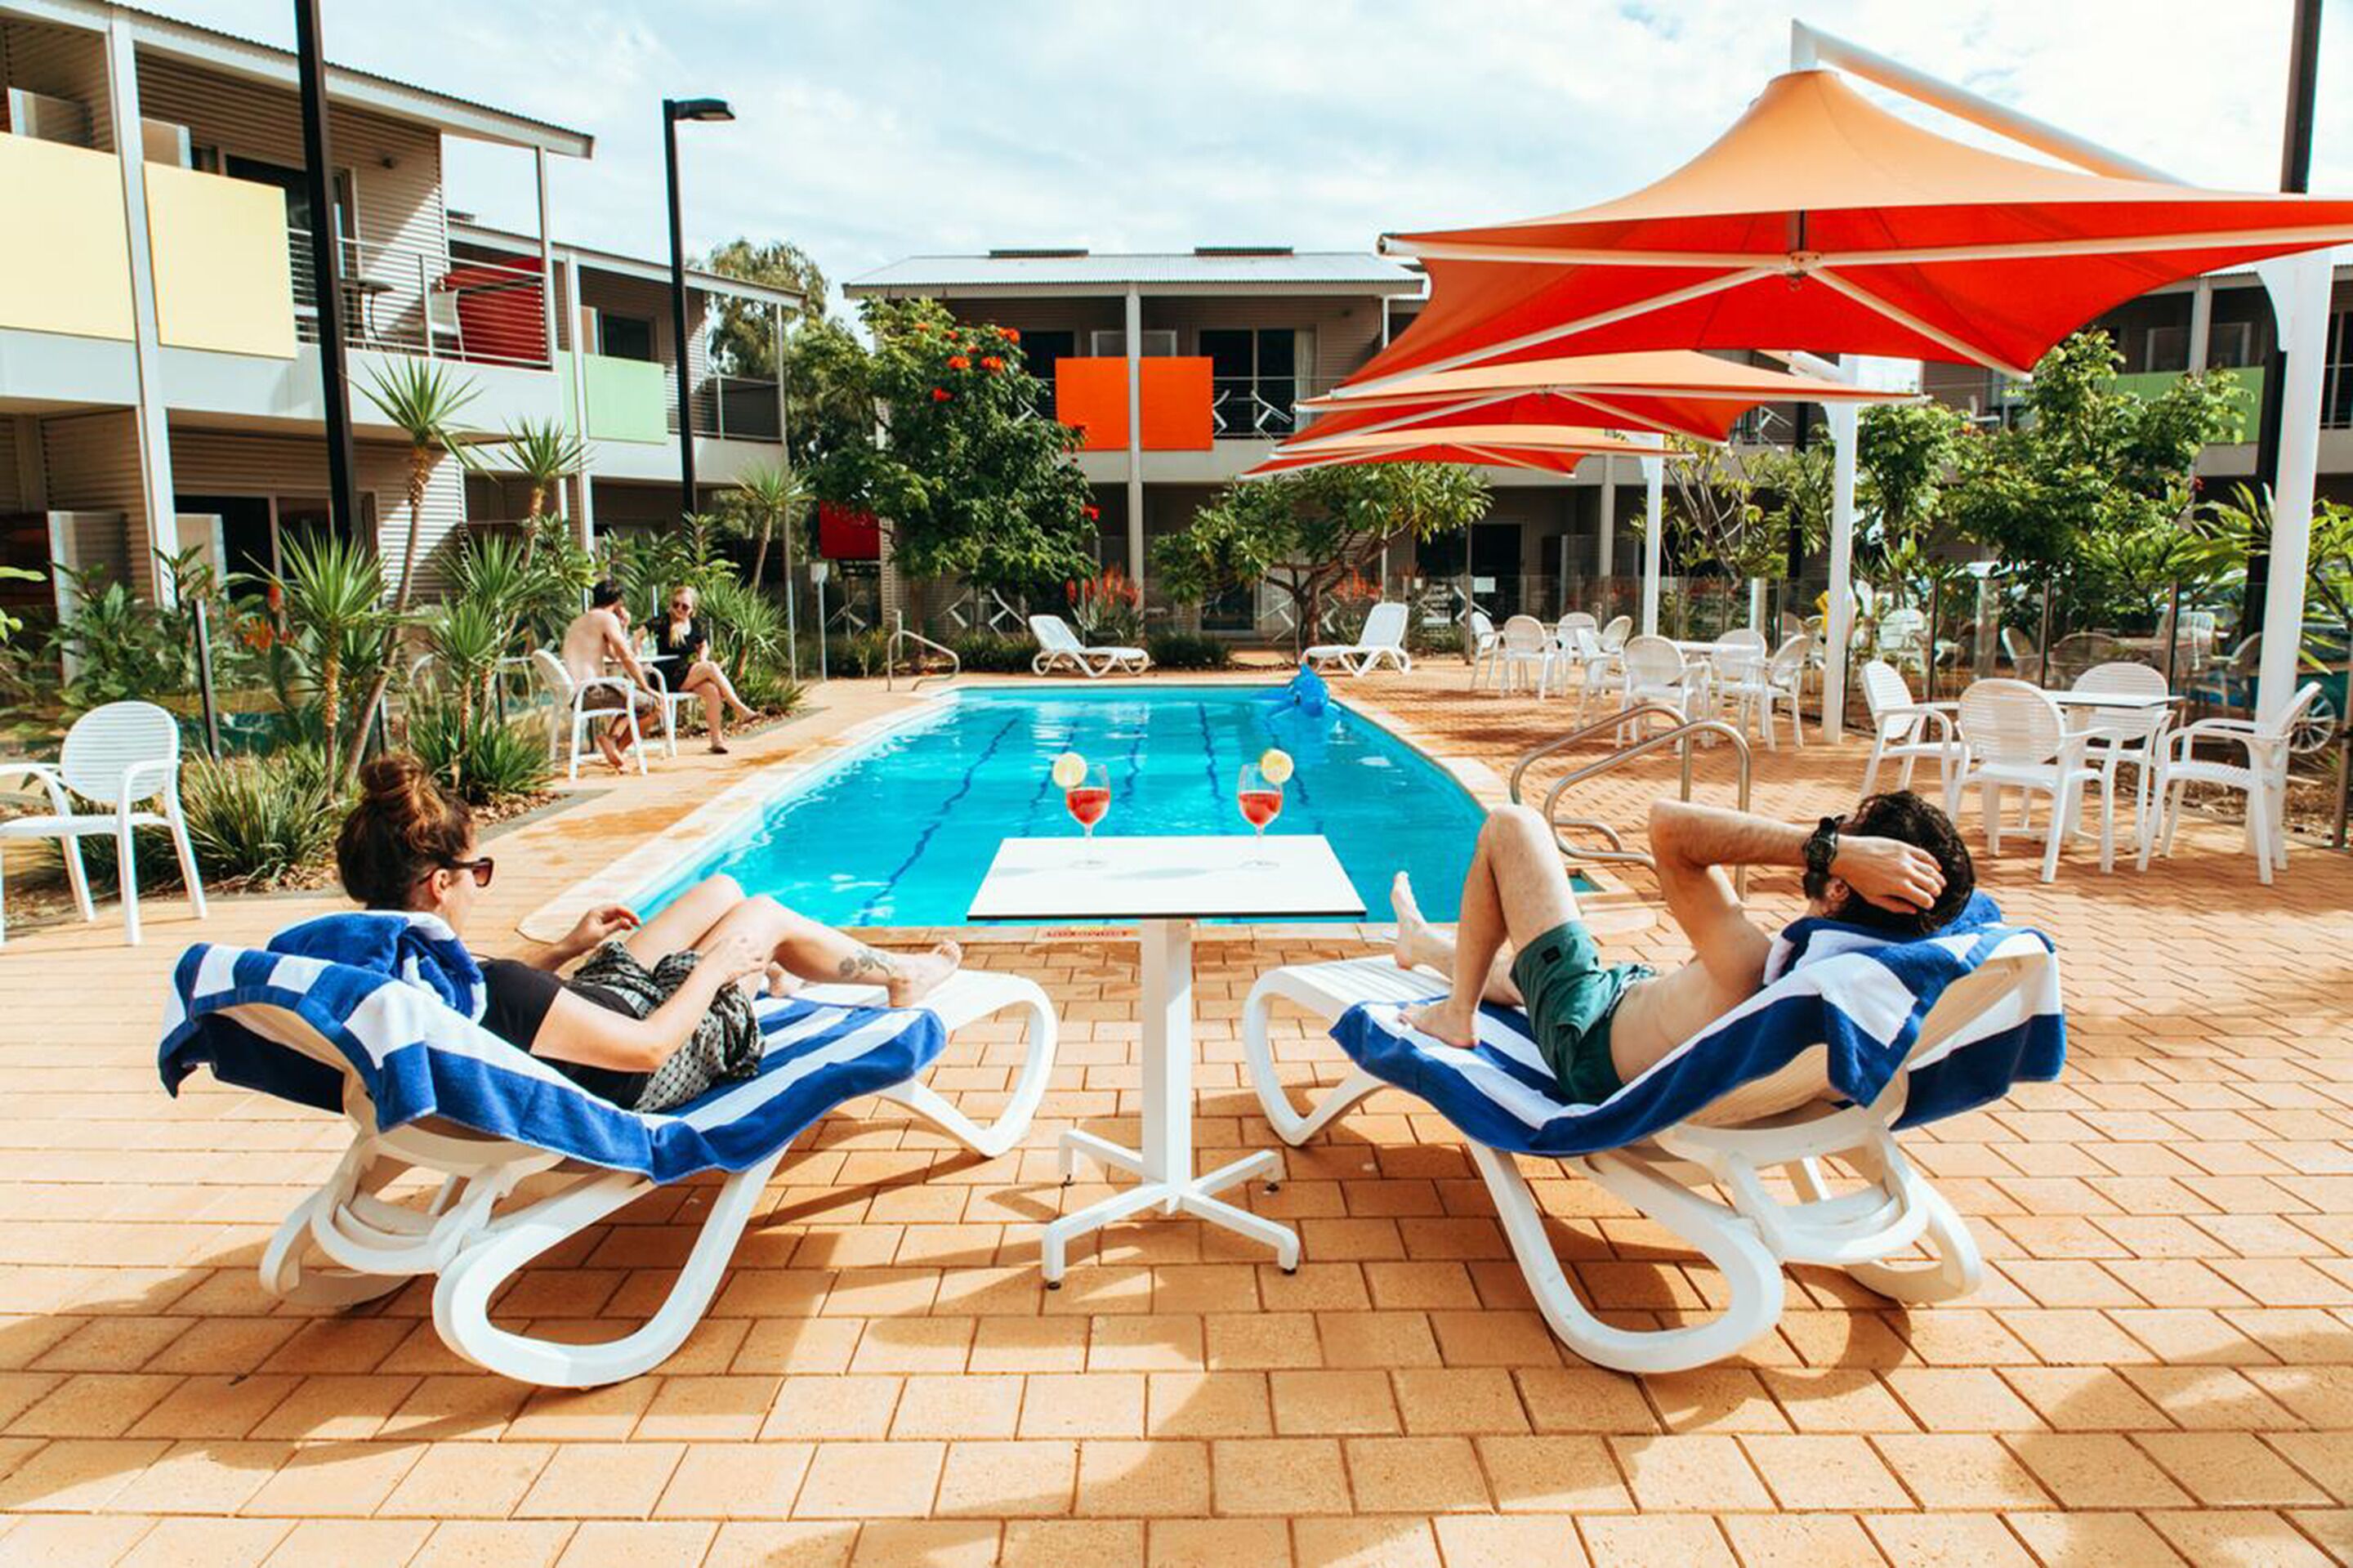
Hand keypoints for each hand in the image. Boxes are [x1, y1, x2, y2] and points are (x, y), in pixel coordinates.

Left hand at [565, 904, 639, 951]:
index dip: (629, 913)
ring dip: (625, 920)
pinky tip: (626, 928)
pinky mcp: (598, 926)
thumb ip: (615, 926)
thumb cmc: (581, 940)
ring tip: (634, 926)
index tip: (637, 921)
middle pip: (617, 911)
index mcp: (597, 911)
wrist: (569, 948)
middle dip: (628, 916)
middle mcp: (598, 913)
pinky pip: (611, 922)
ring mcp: (598, 919)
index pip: (617, 908)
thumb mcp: (601, 933)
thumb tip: (627, 922)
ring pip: (615, 916)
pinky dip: (619, 924)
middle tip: (638, 923)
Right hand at [701, 930, 770, 986]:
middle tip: (753, 955)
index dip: (746, 942)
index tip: (745, 947)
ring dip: (759, 958)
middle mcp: (739, 946)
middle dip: (755, 948)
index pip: (745, 936)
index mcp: (730, 939)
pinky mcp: (747, 966)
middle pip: (755, 942)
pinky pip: (761, 965)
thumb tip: (724, 950)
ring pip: (760, 953)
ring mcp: (744, 956)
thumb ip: (724, 948)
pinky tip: (757, 969)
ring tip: (756, 962)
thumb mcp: (715, 950)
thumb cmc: (707, 965)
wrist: (708, 974)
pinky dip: (761, 967)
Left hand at [1830, 835, 1944, 915]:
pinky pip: (1924, 855)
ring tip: (1940, 883)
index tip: (1927, 904)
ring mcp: (1905, 858)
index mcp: (1899, 887)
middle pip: (1931, 884)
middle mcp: (1906, 872)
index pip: (1925, 899)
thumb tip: (1914, 911)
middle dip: (1936, 892)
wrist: (1846, 855)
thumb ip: (1895, 906)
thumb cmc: (1857, 878)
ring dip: (1938, 878)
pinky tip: (1936, 868)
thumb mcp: (1873, 898)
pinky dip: (1933, 862)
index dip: (1929, 904)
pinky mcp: (1903, 847)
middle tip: (1935, 894)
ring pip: (1931, 870)